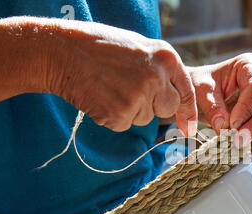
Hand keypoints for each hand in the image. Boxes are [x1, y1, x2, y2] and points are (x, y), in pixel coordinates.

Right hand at [12, 17, 197, 135]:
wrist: (63, 51)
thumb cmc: (100, 47)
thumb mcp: (140, 48)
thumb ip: (161, 69)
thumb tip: (175, 96)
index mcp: (166, 57)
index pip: (186, 91)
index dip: (188, 111)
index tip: (188, 128)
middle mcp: (157, 77)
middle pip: (167, 108)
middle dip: (154, 106)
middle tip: (130, 91)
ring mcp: (139, 97)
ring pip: (145, 118)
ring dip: (130, 110)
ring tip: (110, 87)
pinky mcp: (120, 115)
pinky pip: (124, 125)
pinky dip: (113, 117)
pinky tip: (101, 97)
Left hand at [188, 53, 251, 144]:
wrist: (203, 94)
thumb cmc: (202, 86)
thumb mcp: (201, 92)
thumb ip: (212, 108)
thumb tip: (224, 128)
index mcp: (249, 65)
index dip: (247, 109)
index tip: (232, 126)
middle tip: (236, 140)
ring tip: (238, 137)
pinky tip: (246, 136)